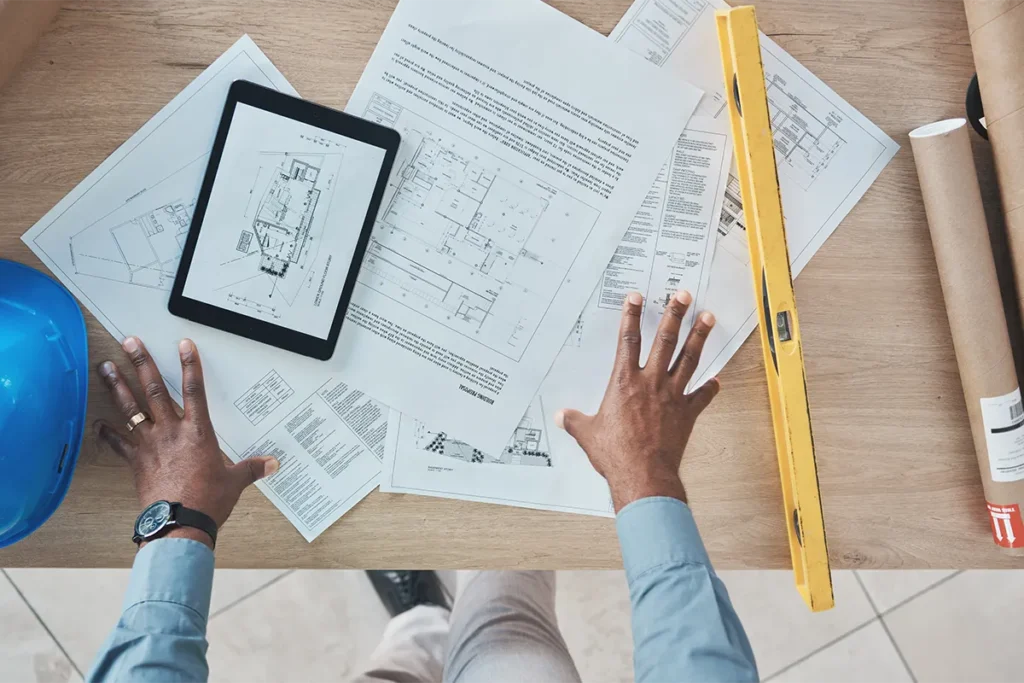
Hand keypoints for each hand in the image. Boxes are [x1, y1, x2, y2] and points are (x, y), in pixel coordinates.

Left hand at [94, 337, 278, 547]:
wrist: (179, 523)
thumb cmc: (207, 501)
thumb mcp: (235, 481)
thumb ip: (251, 469)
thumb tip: (273, 464)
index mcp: (198, 432)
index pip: (195, 390)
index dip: (190, 365)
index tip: (183, 344)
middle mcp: (170, 432)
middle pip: (154, 390)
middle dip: (142, 364)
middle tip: (130, 343)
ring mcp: (150, 445)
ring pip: (131, 409)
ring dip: (117, 386)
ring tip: (105, 367)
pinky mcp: (136, 462)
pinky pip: (119, 444)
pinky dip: (108, 434)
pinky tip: (99, 424)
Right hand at [556, 291, 718, 511]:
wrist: (643, 475)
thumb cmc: (615, 454)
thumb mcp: (587, 434)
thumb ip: (575, 421)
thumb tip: (562, 417)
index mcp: (624, 383)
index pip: (627, 341)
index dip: (631, 317)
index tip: (637, 298)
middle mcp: (650, 383)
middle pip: (665, 341)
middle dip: (675, 315)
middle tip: (683, 296)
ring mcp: (672, 396)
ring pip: (689, 359)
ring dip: (699, 337)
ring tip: (708, 318)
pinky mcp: (687, 414)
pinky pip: (702, 396)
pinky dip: (710, 388)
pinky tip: (716, 380)